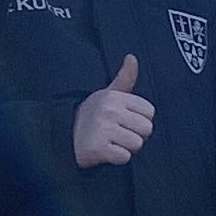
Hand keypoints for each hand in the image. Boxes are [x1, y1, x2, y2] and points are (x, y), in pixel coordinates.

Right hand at [74, 53, 155, 167]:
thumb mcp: (108, 94)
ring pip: (137, 144)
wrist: (65, 137)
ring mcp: (103, 129)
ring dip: (127, 148)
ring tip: (111, 142)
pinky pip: (124, 157)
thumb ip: (125, 78)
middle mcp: (109, 110)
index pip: (149, 112)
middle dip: (136, 135)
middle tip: (118, 134)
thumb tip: (132, 57)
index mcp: (115, 97)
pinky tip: (105, 152)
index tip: (125, 121)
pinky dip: (117, 158)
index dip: (140, 120)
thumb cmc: (93, 116)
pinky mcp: (98, 148)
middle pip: (146, 129)